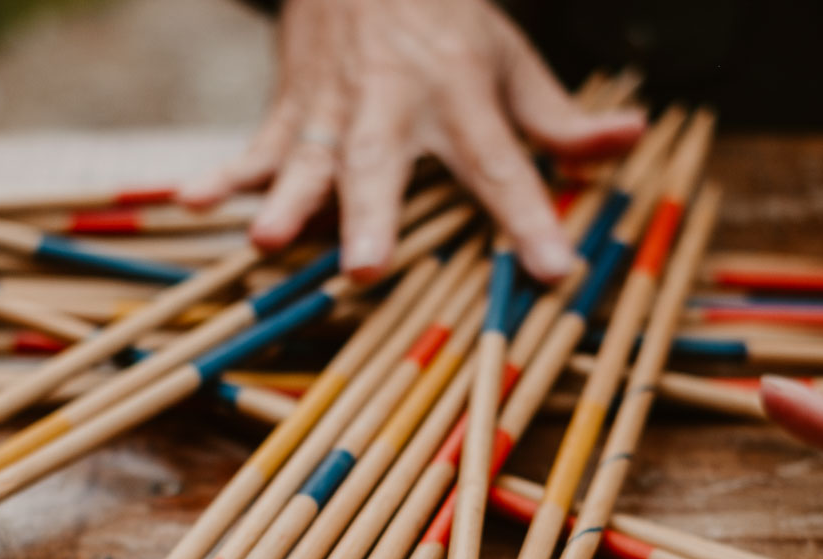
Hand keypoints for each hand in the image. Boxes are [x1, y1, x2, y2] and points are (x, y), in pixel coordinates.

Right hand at [180, 0, 643, 281]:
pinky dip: (224, 176)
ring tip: (266, 242)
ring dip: (286, 201)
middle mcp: (393, 105)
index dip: (529, 218)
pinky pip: (256, 148)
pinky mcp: (291, 111)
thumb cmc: (446, 22)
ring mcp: (333, 109)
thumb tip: (630, 139)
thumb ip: (561, 117)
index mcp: (460, 96)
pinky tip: (193, 202)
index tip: (554, 270)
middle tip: (366, 267)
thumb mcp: (510, 59)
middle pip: (383, 165)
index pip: (501, 165)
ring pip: (307, 159)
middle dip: (371, 215)